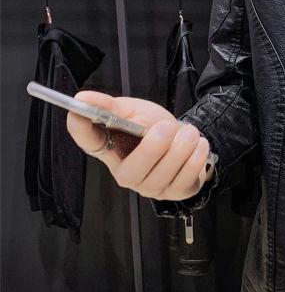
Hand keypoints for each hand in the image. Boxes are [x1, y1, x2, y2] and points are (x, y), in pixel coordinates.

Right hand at [66, 90, 213, 201]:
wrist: (186, 140)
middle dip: (153, 147)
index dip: (80, 128)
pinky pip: (184, 180)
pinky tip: (199, 145)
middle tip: (166, 126)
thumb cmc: (156, 127)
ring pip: (162, 175)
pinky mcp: (173, 192)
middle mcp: (125, 173)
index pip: (88, 142)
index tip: (78, 112)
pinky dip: (195, 159)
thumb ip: (111, 106)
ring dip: (181, 149)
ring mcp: (149, 186)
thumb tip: (82, 99)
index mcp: (110, 149)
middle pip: (131, 169)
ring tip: (190, 132)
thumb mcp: (136, 111)